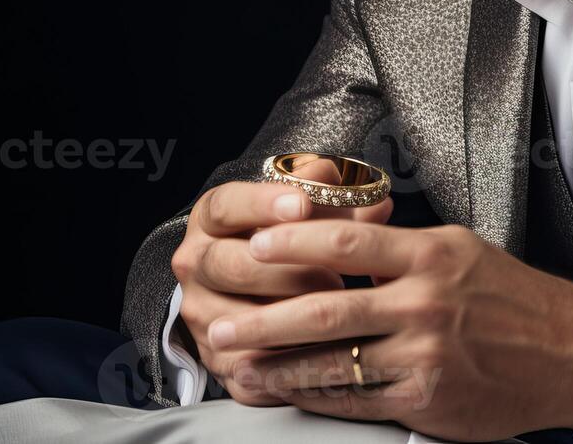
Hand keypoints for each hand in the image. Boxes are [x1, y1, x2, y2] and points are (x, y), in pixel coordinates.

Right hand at [170, 161, 392, 404]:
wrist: (257, 292)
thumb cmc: (291, 241)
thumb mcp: (308, 213)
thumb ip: (337, 203)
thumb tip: (377, 205)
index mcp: (211, 220)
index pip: (225, 206)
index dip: (262, 204)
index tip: (303, 204)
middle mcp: (195, 264)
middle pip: (228, 265)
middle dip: (286, 271)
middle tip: (334, 274)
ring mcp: (201, 315)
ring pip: (236, 322)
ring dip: (289, 321)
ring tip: (335, 316)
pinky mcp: (217, 359)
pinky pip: (249, 370)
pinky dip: (288, 367)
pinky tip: (325, 357)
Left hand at [208, 221, 572, 440]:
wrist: (569, 351)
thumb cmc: (511, 297)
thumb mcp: (460, 251)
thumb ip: (400, 247)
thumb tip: (334, 239)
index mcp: (431, 255)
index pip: (348, 239)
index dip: (294, 242)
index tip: (254, 243)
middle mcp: (425, 302)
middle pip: (327, 308)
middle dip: (264, 317)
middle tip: (219, 320)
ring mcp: (425, 355)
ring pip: (333, 361)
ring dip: (276, 364)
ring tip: (237, 362)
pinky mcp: (426, 399)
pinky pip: (356, 399)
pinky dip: (313, 396)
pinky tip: (286, 391)